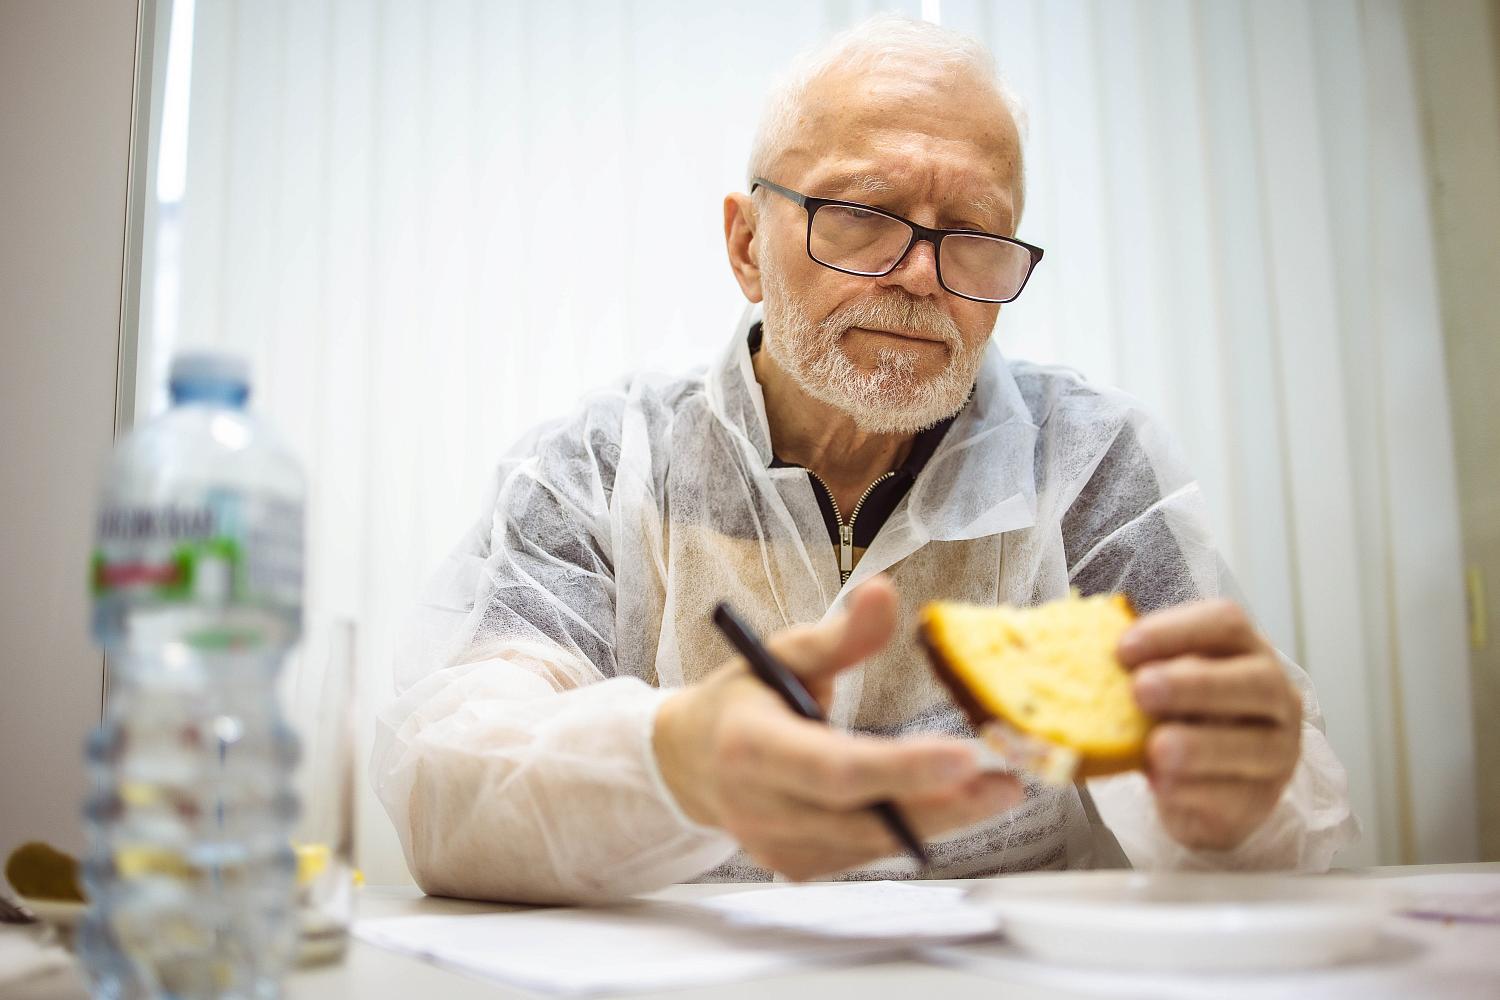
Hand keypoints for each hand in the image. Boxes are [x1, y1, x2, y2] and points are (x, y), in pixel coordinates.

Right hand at [652, 576, 1021, 879]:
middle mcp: (760, 806)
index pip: (835, 768)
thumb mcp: (782, 652)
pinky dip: (906, 830)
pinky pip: (864, 854)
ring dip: (939, 820)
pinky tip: (944, 805)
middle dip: (944, 804)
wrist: (688, 762)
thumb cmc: (743, 698)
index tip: (964, 756)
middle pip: (866, 818)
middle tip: (1006, 784)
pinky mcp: (796, 866)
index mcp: (751, 747)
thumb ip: (840, 634)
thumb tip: (887, 591)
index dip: (901, 768)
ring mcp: (777, 846)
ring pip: (873, 843)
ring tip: (994, 792)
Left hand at [1119, 599, 1301, 850]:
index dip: (1176, 631)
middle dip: (1195, 684)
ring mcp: (1277, 751)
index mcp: (1244, 650)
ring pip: (1254, 745)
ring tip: (1155, 748)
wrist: (1200, 788)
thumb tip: (1083, 656)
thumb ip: (1138, 669)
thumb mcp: (1161, 684)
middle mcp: (1275, 695)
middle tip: (1141, 690)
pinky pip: (1235, 795)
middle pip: (1253, 680)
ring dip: (1199, 745)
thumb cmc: (1177, 717)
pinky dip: (1195, 790)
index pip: (1225, 623)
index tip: (1123, 648)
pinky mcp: (1261, 800)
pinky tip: (1163, 785)